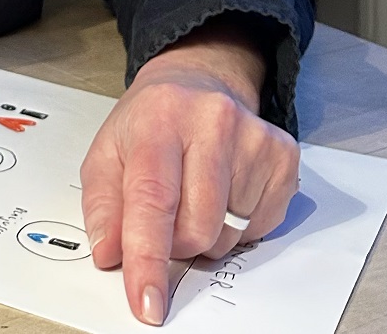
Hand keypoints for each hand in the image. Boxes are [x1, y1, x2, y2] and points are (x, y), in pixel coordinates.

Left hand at [79, 25, 299, 325]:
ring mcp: (253, 136)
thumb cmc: (150, 124)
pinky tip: (225, 189)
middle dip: (176, 242)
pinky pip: (260, 227)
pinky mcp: (283, 154)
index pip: (153, 199)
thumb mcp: (108, 153)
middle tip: (168, 211)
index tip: (147, 302)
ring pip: (228, 234)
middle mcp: (211, 120)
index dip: (148, 258)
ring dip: (206, 234)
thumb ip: (103, 207)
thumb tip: (110, 254)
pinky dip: (238, 225)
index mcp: (159, 118)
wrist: (197, 84)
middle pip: (196, 229)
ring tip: (196, 192)